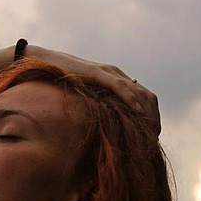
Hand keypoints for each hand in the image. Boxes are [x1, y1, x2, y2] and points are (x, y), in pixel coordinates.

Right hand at [27, 45, 160, 135]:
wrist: (45, 63)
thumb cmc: (63, 83)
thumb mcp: (87, 99)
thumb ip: (99, 108)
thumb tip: (106, 130)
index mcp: (118, 81)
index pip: (145, 98)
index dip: (153, 117)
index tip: (153, 135)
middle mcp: (118, 75)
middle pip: (147, 96)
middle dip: (154, 118)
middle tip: (155, 138)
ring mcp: (109, 72)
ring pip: (138, 91)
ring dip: (148, 112)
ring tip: (151, 130)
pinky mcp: (97, 73)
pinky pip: (119, 86)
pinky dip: (131, 98)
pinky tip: (138, 112)